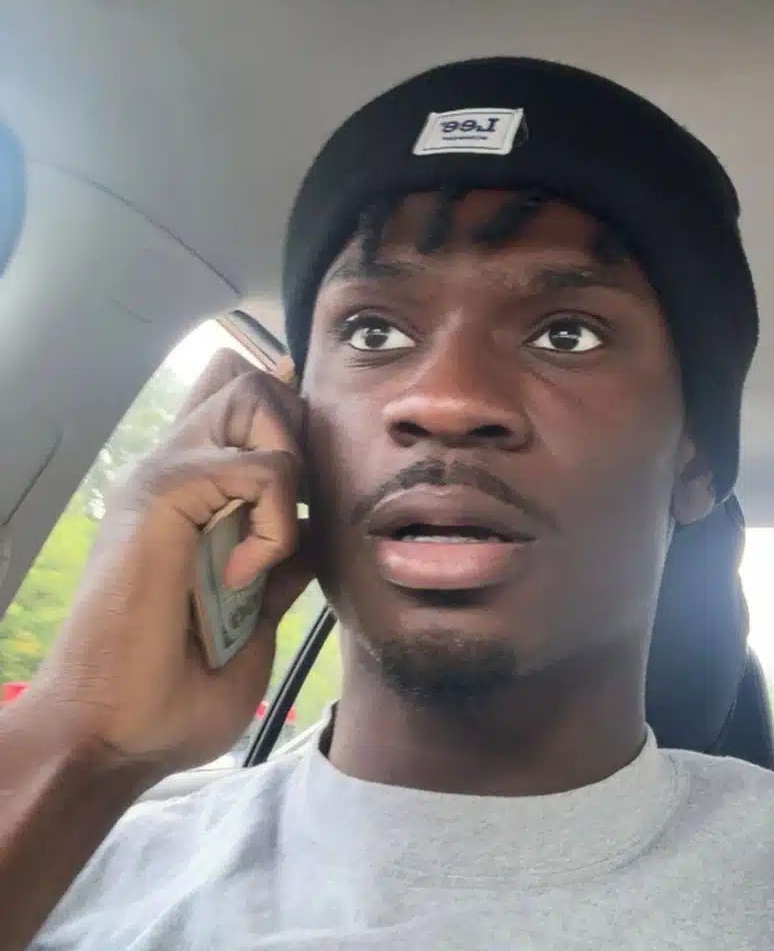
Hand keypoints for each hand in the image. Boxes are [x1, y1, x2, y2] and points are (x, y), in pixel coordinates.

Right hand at [29, 349, 314, 775]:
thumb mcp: (252, 615)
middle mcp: (174, 467)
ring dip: (292, 468)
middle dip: (300, 437)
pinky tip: (246, 574)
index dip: (285, 421)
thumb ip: (280, 562)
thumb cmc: (173, 688)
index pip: (235, 398)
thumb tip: (317, 529)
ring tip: (268, 542)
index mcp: (191, 490)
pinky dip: (278, 523)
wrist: (111, 737)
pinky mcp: (163, 493)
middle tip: (290, 517)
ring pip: (260, 395)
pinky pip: (263, 468)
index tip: (304, 492)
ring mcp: (164, 473)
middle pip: (258, 381)